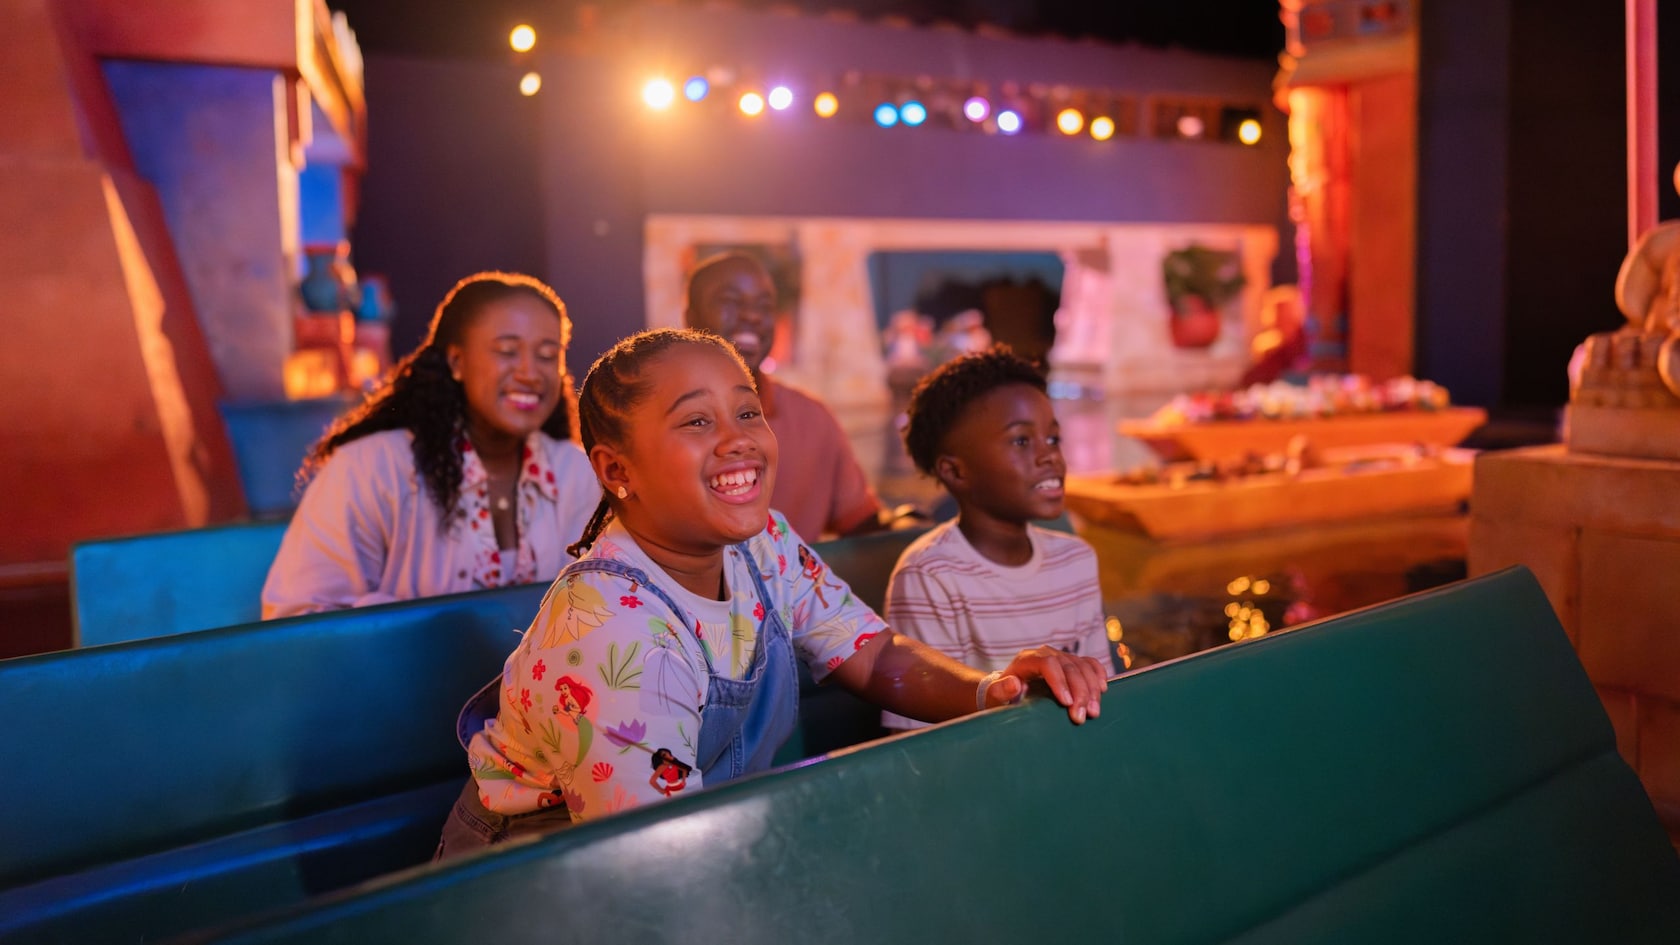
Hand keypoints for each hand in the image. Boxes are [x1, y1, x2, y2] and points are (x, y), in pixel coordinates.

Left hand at [987, 645, 1109, 724]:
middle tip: (1083, 716)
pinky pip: (1090, 664)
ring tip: (1094, 712)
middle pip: (1069, 667)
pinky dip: (1099, 675)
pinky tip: (1103, 690)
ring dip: (1092, 689)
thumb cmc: (1001, 696)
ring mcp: (1061, 657)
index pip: (1047, 664)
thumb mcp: (995, 695)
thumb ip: (1001, 690)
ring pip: (1083, 667)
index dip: (1059, 682)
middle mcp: (1046, 654)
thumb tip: (1014, 684)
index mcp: (1027, 659)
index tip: (1067, 703)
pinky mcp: (1072, 663)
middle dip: (1079, 692)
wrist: (1009, 690)